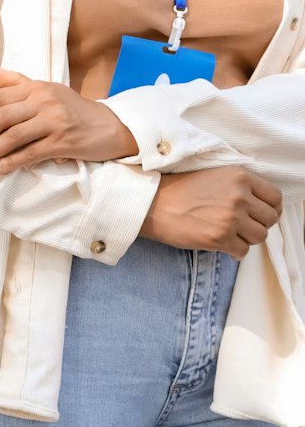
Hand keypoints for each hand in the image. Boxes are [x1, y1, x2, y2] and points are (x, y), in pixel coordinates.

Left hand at [0, 66, 138, 172]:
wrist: (111, 126)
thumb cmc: (73, 108)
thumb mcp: (47, 89)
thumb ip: (18, 81)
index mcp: (34, 88)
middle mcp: (43, 101)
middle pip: (0, 117)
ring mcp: (54, 121)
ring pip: (12, 136)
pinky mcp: (63, 142)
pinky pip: (31, 153)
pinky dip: (11, 162)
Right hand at [141, 167, 282, 257]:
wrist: (152, 203)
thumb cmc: (178, 189)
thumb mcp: (213, 175)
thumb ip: (239, 186)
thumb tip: (261, 205)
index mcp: (239, 177)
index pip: (275, 197)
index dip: (271, 208)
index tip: (261, 213)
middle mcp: (238, 196)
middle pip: (270, 220)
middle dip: (258, 224)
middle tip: (242, 225)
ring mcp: (230, 218)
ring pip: (259, 237)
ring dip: (247, 238)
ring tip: (229, 233)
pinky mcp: (220, 238)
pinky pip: (243, 251)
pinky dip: (234, 251)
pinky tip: (221, 243)